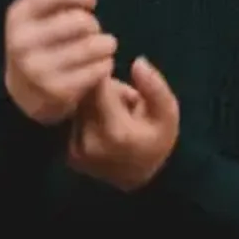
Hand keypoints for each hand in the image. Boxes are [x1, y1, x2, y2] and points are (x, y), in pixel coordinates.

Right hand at [3, 0, 117, 125]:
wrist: (25, 92)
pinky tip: (101, 64)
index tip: (90, 1)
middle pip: (80, 21)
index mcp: (18, 16)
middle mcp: (23, 42)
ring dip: (105, 44)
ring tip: (104, 46)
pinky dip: (106, 64)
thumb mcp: (36, 12)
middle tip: (93, 30)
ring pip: (92, 46)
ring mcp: (38, 69)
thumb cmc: (38, 41)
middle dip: (94, 23)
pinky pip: (98, 70)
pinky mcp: (57, 92)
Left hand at [66, 57, 179, 191]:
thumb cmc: (156, 140)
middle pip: (85, 95)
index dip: (108, 79)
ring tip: (113, 117)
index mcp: (115, 133)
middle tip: (121, 105)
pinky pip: (73, 122)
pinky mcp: (71, 156)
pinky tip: (101, 128)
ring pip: (77, 107)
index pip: (98, 86)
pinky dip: (85, 119)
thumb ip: (155, 87)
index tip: (124, 89)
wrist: (141, 176)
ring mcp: (78, 152)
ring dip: (92, 104)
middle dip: (101, 91)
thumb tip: (137, 62)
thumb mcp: (167, 114)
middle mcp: (91, 144)